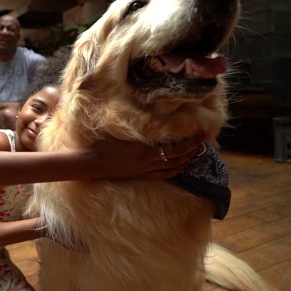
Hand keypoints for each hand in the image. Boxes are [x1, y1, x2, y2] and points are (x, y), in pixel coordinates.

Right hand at [86, 133, 204, 179]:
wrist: (91, 163)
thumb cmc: (103, 144)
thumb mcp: (123, 132)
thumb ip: (140, 129)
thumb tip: (156, 120)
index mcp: (145, 150)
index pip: (175, 147)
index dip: (190, 141)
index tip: (201, 132)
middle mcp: (148, 162)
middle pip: (177, 157)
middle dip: (192, 149)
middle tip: (204, 140)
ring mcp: (144, 171)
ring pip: (172, 167)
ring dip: (186, 160)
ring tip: (196, 152)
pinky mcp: (140, 175)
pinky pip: (163, 174)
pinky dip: (175, 170)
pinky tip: (180, 166)